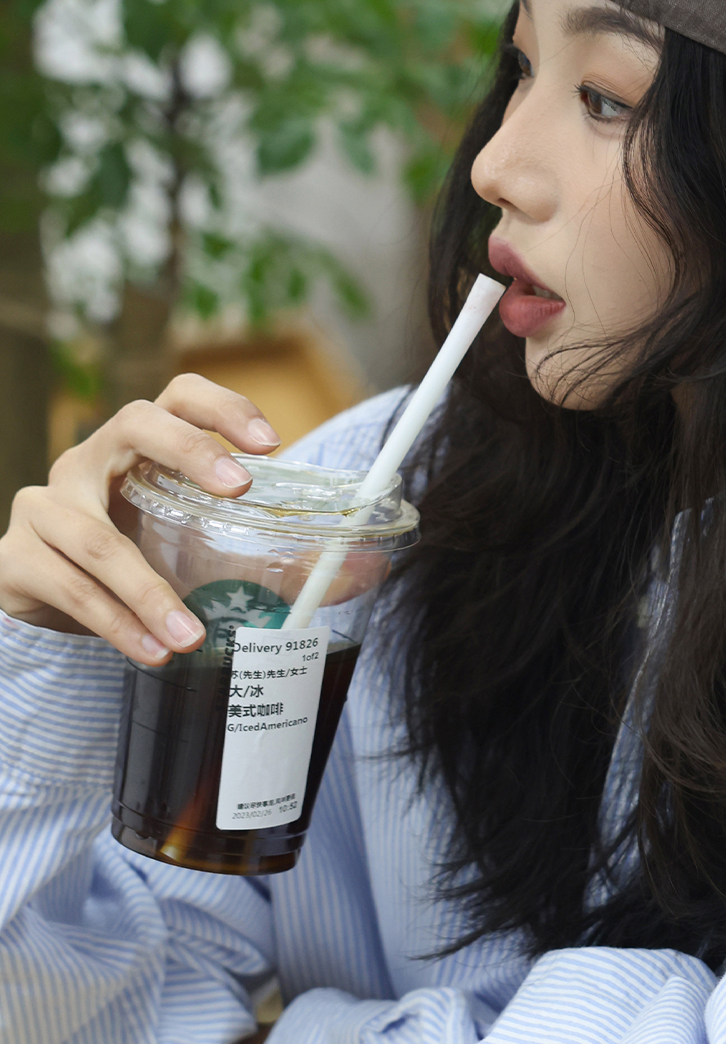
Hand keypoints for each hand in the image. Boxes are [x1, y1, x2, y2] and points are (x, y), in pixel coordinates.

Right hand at [0, 375, 280, 661]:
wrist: (53, 603)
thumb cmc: (143, 559)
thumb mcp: (209, 552)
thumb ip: (285, 562)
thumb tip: (372, 571)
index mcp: (140, 445)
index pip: (179, 394)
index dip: (223, 407)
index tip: (271, 444)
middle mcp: (90, 460)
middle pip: (134, 424)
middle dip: (190, 451)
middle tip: (239, 490)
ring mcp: (46, 503)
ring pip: (97, 537)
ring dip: (150, 590)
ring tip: (194, 633)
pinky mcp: (17, 557)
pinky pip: (68, 587)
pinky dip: (116, 623)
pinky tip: (153, 649)